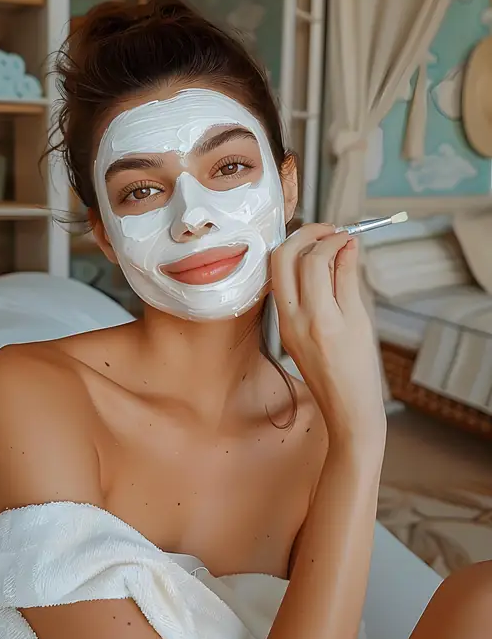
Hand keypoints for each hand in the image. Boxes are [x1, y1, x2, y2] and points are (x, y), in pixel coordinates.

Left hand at [271, 224, 385, 448]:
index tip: (347, 235)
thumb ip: (347, 279)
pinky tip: (318, 269)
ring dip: (298, 250)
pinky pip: (283, 289)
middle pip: (282, 258)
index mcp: (317, 318)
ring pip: (278, 272)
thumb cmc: (361, 370)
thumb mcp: (360, 320)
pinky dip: (297, 271)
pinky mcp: (283, 329)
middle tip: (329, 230)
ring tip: (325, 246)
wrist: (346, 408)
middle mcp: (292, 319)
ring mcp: (283, 324)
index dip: (330, 240)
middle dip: (303, 235)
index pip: (313, 260)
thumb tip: (347, 244)